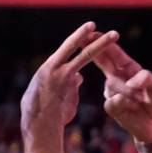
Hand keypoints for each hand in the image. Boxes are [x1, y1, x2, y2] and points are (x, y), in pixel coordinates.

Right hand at [21, 22, 118, 136]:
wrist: (37, 126)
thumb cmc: (40, 115)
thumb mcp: (54, 96)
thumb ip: (68, 84)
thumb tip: (80, 76)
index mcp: (48, 69)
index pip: (65, 51)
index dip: (77, 41)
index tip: (88, 32)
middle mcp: (53, 67)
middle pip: (72, 46)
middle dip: (86, 36)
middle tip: (97, 26)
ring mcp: (60, 73)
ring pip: (84, 55)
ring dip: (100, 44)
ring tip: (114, 35)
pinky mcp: (67, 81)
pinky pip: (84, 72)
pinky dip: (96, 68)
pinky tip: (100, 64)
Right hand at [92, 42, 151, 142]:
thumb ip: (147, 78)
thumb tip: (130, 81)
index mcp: (129, 69)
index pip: (115, 54)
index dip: (105, 43)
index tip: (94, 33)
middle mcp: (118, 78)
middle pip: (102, 61)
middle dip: (94, 50)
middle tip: (84, 39)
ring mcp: (113, 92)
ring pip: (111, 85)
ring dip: (127, 92)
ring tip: (139, 100)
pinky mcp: (112, 107)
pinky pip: (112, 101)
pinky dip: (124, 103)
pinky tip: (132, 107)